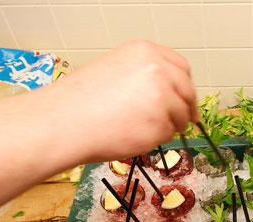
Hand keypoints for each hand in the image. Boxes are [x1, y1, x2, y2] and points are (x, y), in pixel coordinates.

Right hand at [49, 40, 199, 161]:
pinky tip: (133, 135)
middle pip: (187, 91)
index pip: (181, 68)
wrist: (65, 123)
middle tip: (185, 120)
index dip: (185, 86)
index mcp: (146, 52)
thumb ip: (145, 76)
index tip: (186, 97)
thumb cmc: (82, 102)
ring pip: (180, 115)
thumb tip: (168, 92)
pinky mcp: (161, 123)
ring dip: (168, 125)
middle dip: (186, 108)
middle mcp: (158, 70)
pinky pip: (168, 134)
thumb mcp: (117, 70)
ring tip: (138, 128)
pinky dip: (156, 139)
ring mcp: (162, 97)